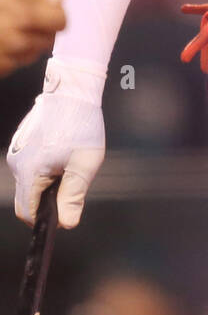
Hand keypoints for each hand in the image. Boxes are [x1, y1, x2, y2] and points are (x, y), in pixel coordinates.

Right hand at [0, 0, 65, 77]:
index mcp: (23, 17)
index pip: (60, 22)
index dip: (54, 13)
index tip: (46, 8)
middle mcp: (15, 42)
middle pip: (47, 40)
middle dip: (40, 28)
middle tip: (23, 15)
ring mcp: (3, 60)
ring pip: (30, 55)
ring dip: (25, 42)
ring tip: (5, 25)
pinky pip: (11, 65)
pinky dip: (8, 54)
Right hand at [6, 62, 105, 227]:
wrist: (72, 90)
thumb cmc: (81, 125)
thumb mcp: (84, 164)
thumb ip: (73, 196)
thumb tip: (67, 224)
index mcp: (30, 171)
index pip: (26, 212)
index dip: (44, 219)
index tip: (64, 212)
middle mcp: (17, 162)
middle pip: (26, 199)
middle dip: (46, 201)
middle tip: (71, 185)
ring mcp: (17, 152)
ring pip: (28, 182)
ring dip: (45, 184)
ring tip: (68, 165)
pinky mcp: (21, 143)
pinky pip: (28, 166)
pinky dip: (42, 170)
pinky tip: (61, 155)